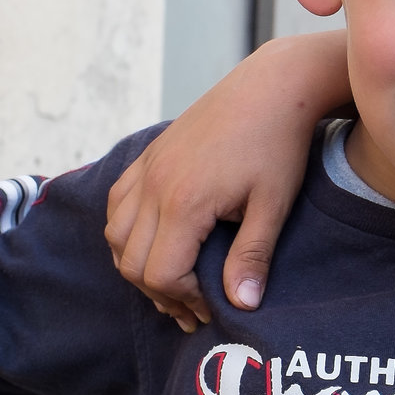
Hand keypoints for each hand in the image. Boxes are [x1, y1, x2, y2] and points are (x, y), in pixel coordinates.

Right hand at [106, 32, 351, 330]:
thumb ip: (252, 256)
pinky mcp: (148, 156)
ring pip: (116, 235)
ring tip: (174, 280)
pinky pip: (117, 203)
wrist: (271, 87)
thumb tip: (243, 305)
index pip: (160, 274)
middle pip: (131, 262)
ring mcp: (146, 168)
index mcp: (184, 201)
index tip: (212, 306)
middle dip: (160, 292)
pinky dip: (127, 231)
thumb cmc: (278, 145)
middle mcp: (154, 185)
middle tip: (193, 307)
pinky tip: (157, 240)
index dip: (184, 299)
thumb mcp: (273, 205)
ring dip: (139, 264)